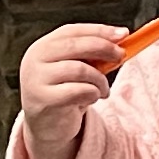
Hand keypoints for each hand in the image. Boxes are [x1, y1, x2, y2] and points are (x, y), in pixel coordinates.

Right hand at [15, 23, 124, 158]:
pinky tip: (92, 99)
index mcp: (42, 47)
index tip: (123, 34)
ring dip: (100, 80)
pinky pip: (78, 91)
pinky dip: (92, 94)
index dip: (98, 30)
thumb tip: (122, 37)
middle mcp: (34, 60)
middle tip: (121, 56)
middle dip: (104, 48)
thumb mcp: (76, 70)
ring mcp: (35, 79)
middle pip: (75, 46)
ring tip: (103, 90)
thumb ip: (91, 54)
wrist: (46, 127)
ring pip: (80, 70)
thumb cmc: (65, 93)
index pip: (72, 31)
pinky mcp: (42, 100)